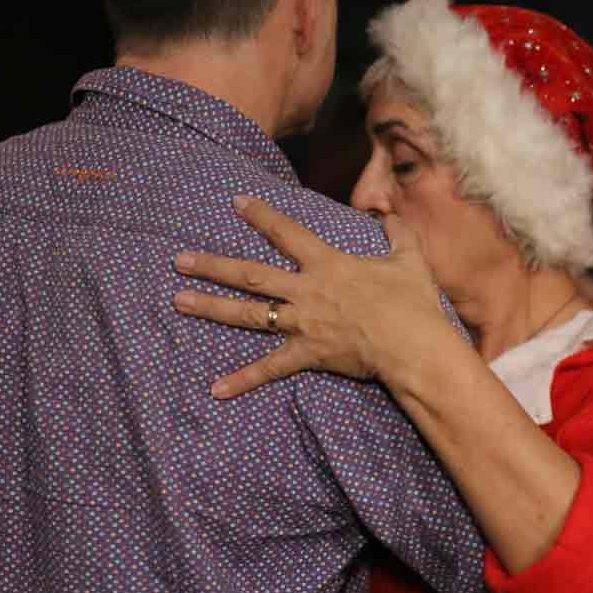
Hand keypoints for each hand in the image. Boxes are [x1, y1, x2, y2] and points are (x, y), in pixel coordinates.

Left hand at [172, 195, 453, 398]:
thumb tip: (391, 214)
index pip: (287, 234)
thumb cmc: (413, 303)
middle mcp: (306, 291)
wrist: (413, 344)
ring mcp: (302, 323)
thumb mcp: (410, 260)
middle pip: (250, 275)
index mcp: (327, 264)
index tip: (236, 202)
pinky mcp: (307, 354)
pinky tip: (215, 389)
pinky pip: (269, 369)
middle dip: (213, 265)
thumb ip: (399, 233)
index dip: (261, 216)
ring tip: (179, 300)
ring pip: (248, 313)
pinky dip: (242, 380)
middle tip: (180, 260)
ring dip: (211, 306)